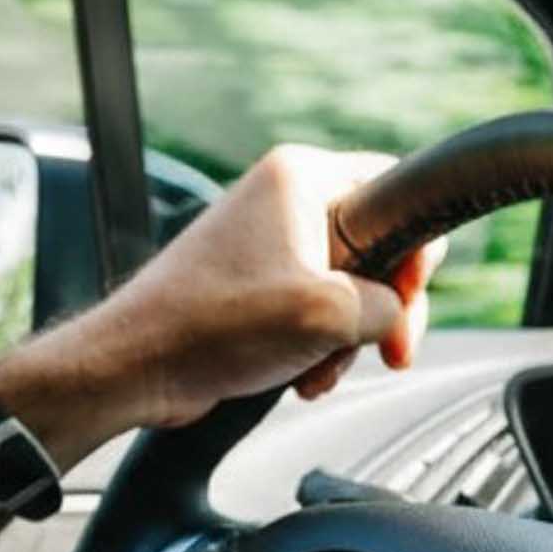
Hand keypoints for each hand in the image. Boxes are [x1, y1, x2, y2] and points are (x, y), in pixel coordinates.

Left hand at [0, 146, 443, 451]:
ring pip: (352, 287)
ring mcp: (272, 240)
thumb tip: (395, 314)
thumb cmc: (214, 326)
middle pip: (380, 247)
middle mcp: (288, 198)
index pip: (398, 189)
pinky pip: (319, 307)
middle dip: (383, 310)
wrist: (138, 366)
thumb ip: (390, 306)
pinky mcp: (260, 281)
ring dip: (348, 338)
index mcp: (303, 177)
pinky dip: (320, 345)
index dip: (415, 253)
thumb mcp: (330, 315)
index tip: (402, 301)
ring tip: (320, 369)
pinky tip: (302, 374)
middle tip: (388, 351)